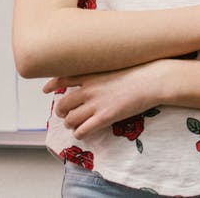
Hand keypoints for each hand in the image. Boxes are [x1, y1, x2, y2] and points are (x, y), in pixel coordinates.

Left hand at [43, 60, 166, 138]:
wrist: (153, 80)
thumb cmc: (141, 72)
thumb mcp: (117, 66)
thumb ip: (102, 73)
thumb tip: (98, 79)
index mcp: (91, 74)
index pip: (63, 79)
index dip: (51, 86)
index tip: (46, 90)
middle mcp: (89, 89)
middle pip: (63, 104)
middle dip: (62, 112)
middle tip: (67, 115)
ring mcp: (95, 104)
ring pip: (70, 120)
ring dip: (71, 124)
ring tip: (76, 126)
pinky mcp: (104, 117)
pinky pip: (82, 130)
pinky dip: (79, 134)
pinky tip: (83, 133)